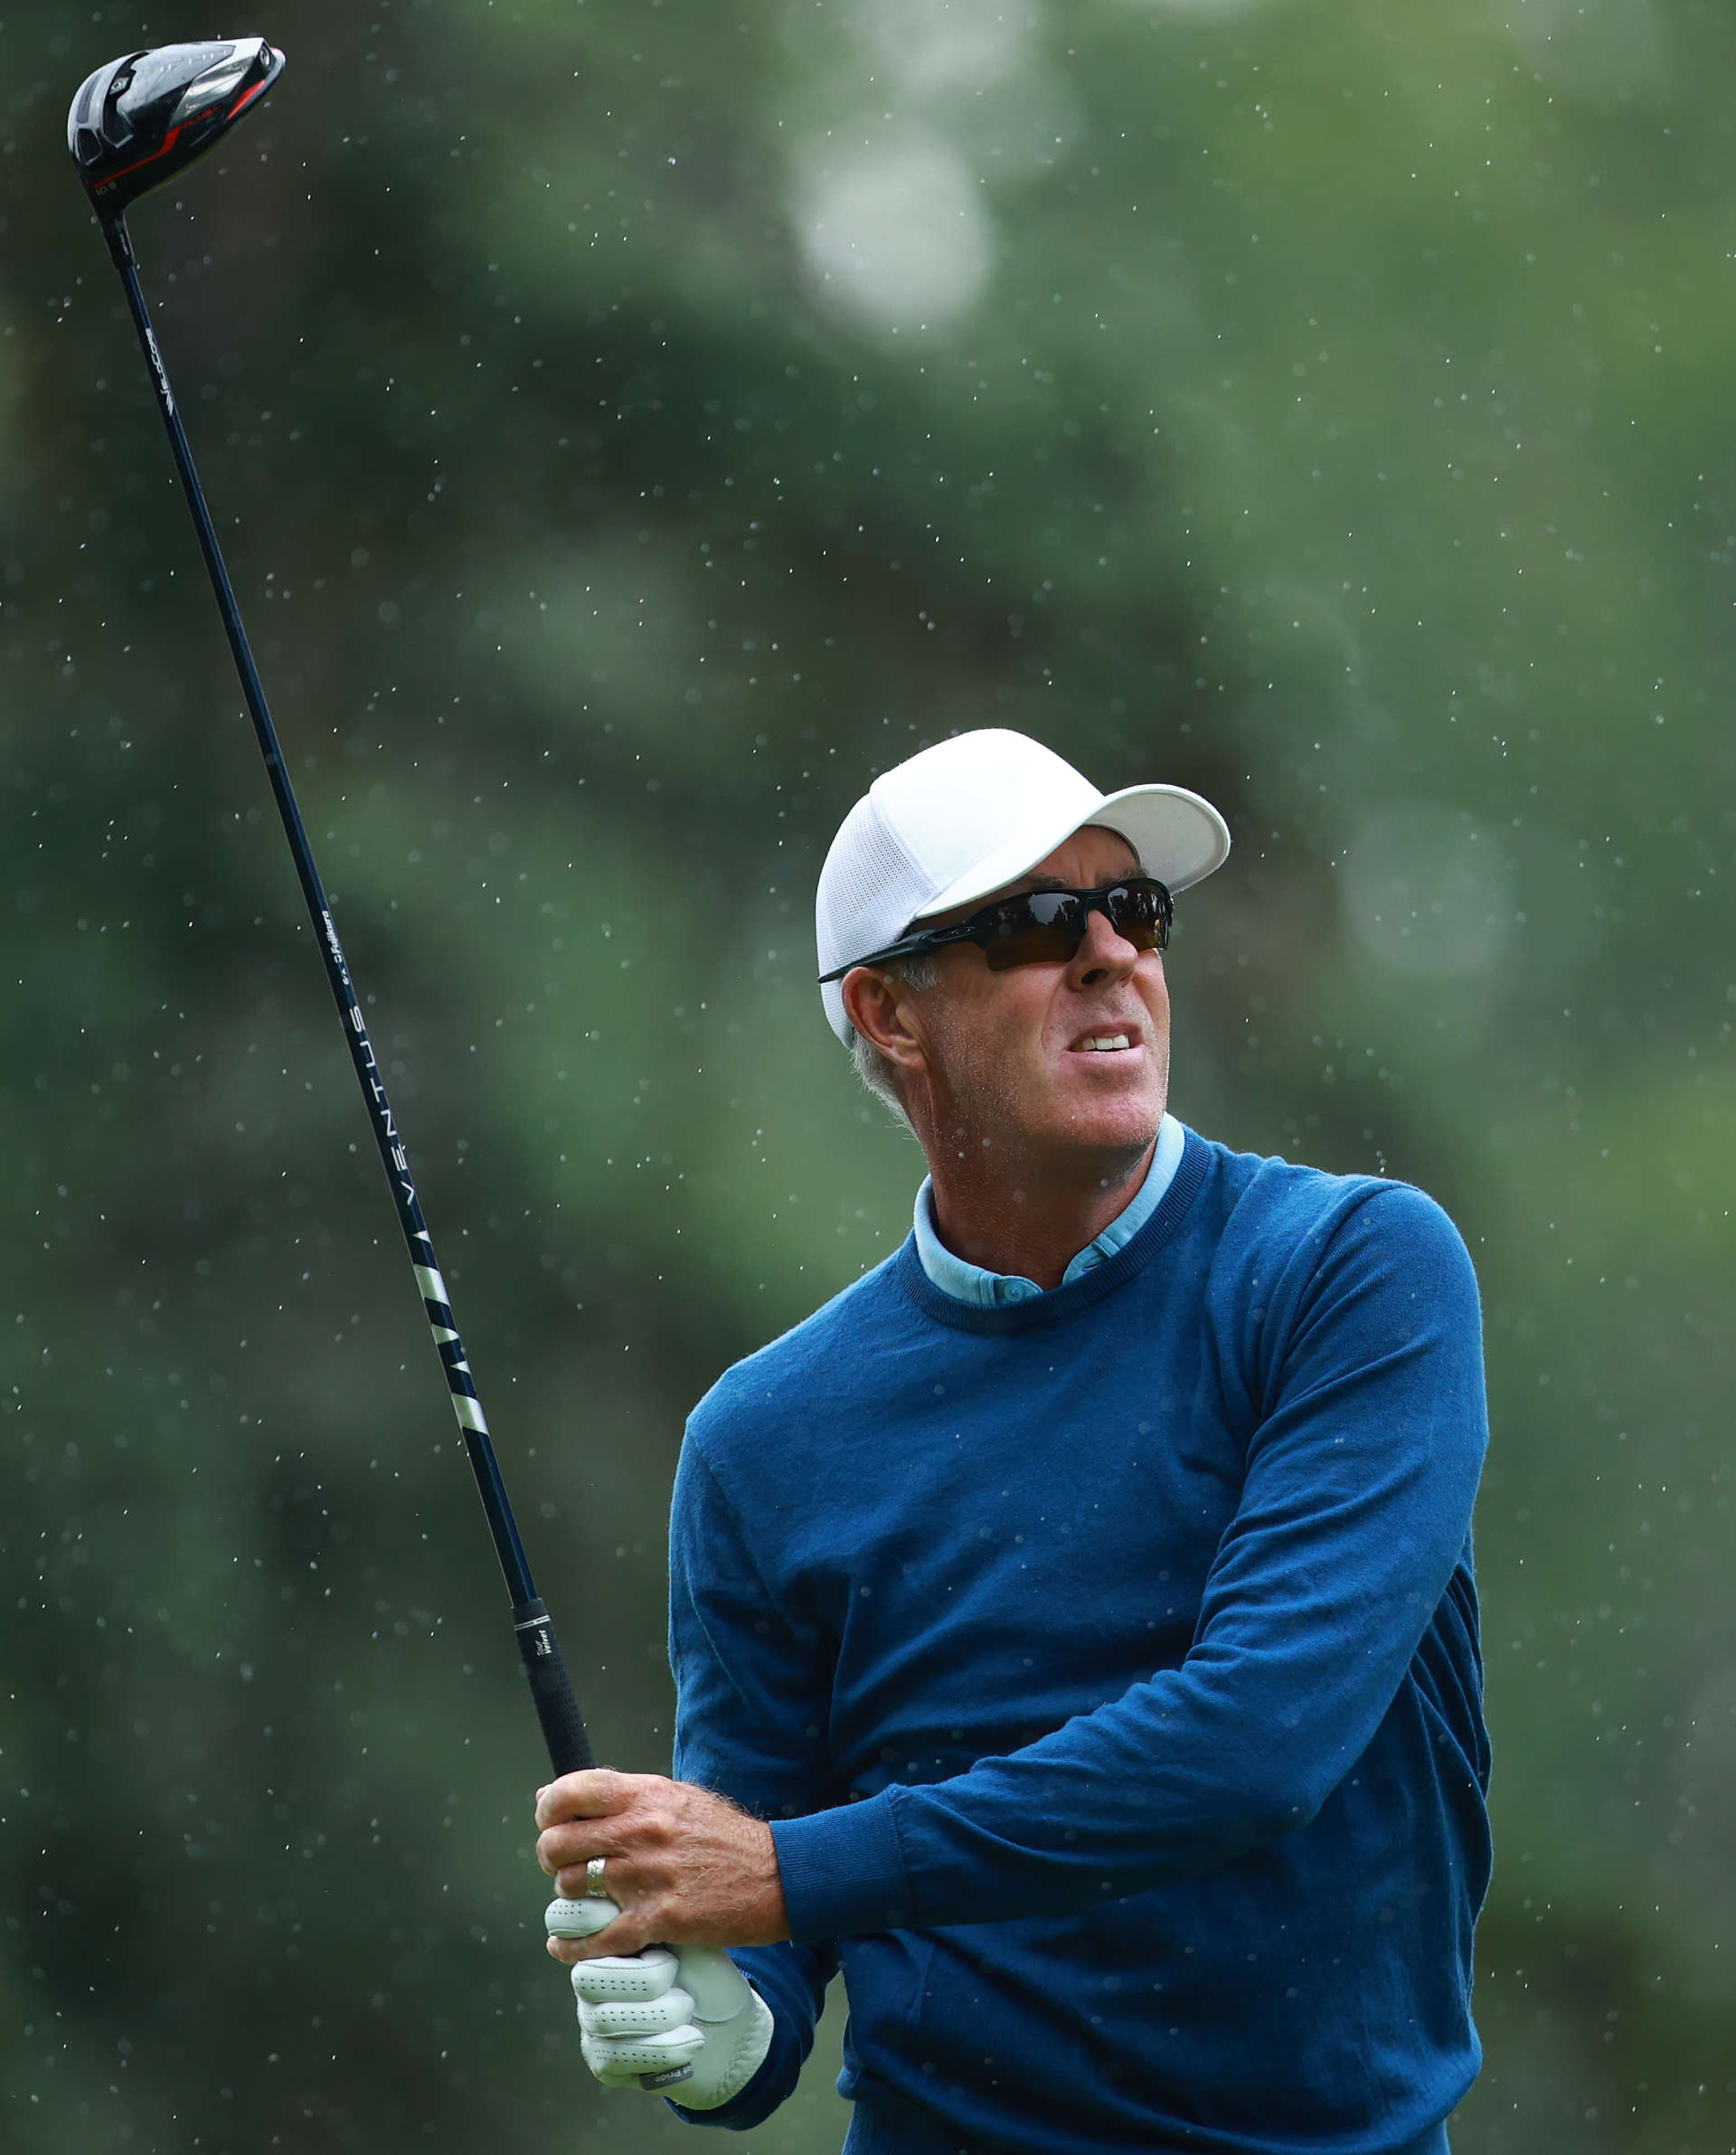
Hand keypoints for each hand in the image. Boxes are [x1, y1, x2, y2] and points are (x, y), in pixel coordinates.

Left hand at [534, 1769, 788, 1957]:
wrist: (776, 1876)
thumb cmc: (725, 1837)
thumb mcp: (677, 1798)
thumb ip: (620, 1796)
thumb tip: (552, 1796)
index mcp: (646, 1796)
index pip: (570, 1792)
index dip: (548, 1808)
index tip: (549, 1821)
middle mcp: (640, 1832)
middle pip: (557, 1844)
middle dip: (551, 1857)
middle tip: (565, 1865)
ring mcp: (647, 1877)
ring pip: (569, 1888)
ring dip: (567, 1898)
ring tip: (581, 1899)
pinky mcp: (658, 1920)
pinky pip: (593, 1938)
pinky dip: (571, 1947)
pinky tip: (566, 1946)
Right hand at [545, 1895, 773, 2108]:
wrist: (730, 2021)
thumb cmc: (705, 1963)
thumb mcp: (685, 1924)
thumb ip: (649, 1904)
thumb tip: (626, 1883)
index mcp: (600, 1932)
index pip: (563, 1919)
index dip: (591, 1919)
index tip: (642, 1929)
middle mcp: (587, 1974)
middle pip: (585, 1976)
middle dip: (639, 1976)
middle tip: (673, 1969)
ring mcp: (591, 2018)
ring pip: (604, 2019)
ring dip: (660, 2013)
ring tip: (689, 2005)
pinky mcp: (604, 2060)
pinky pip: (618, 2057)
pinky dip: (663, 2048)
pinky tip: (691, 2038)